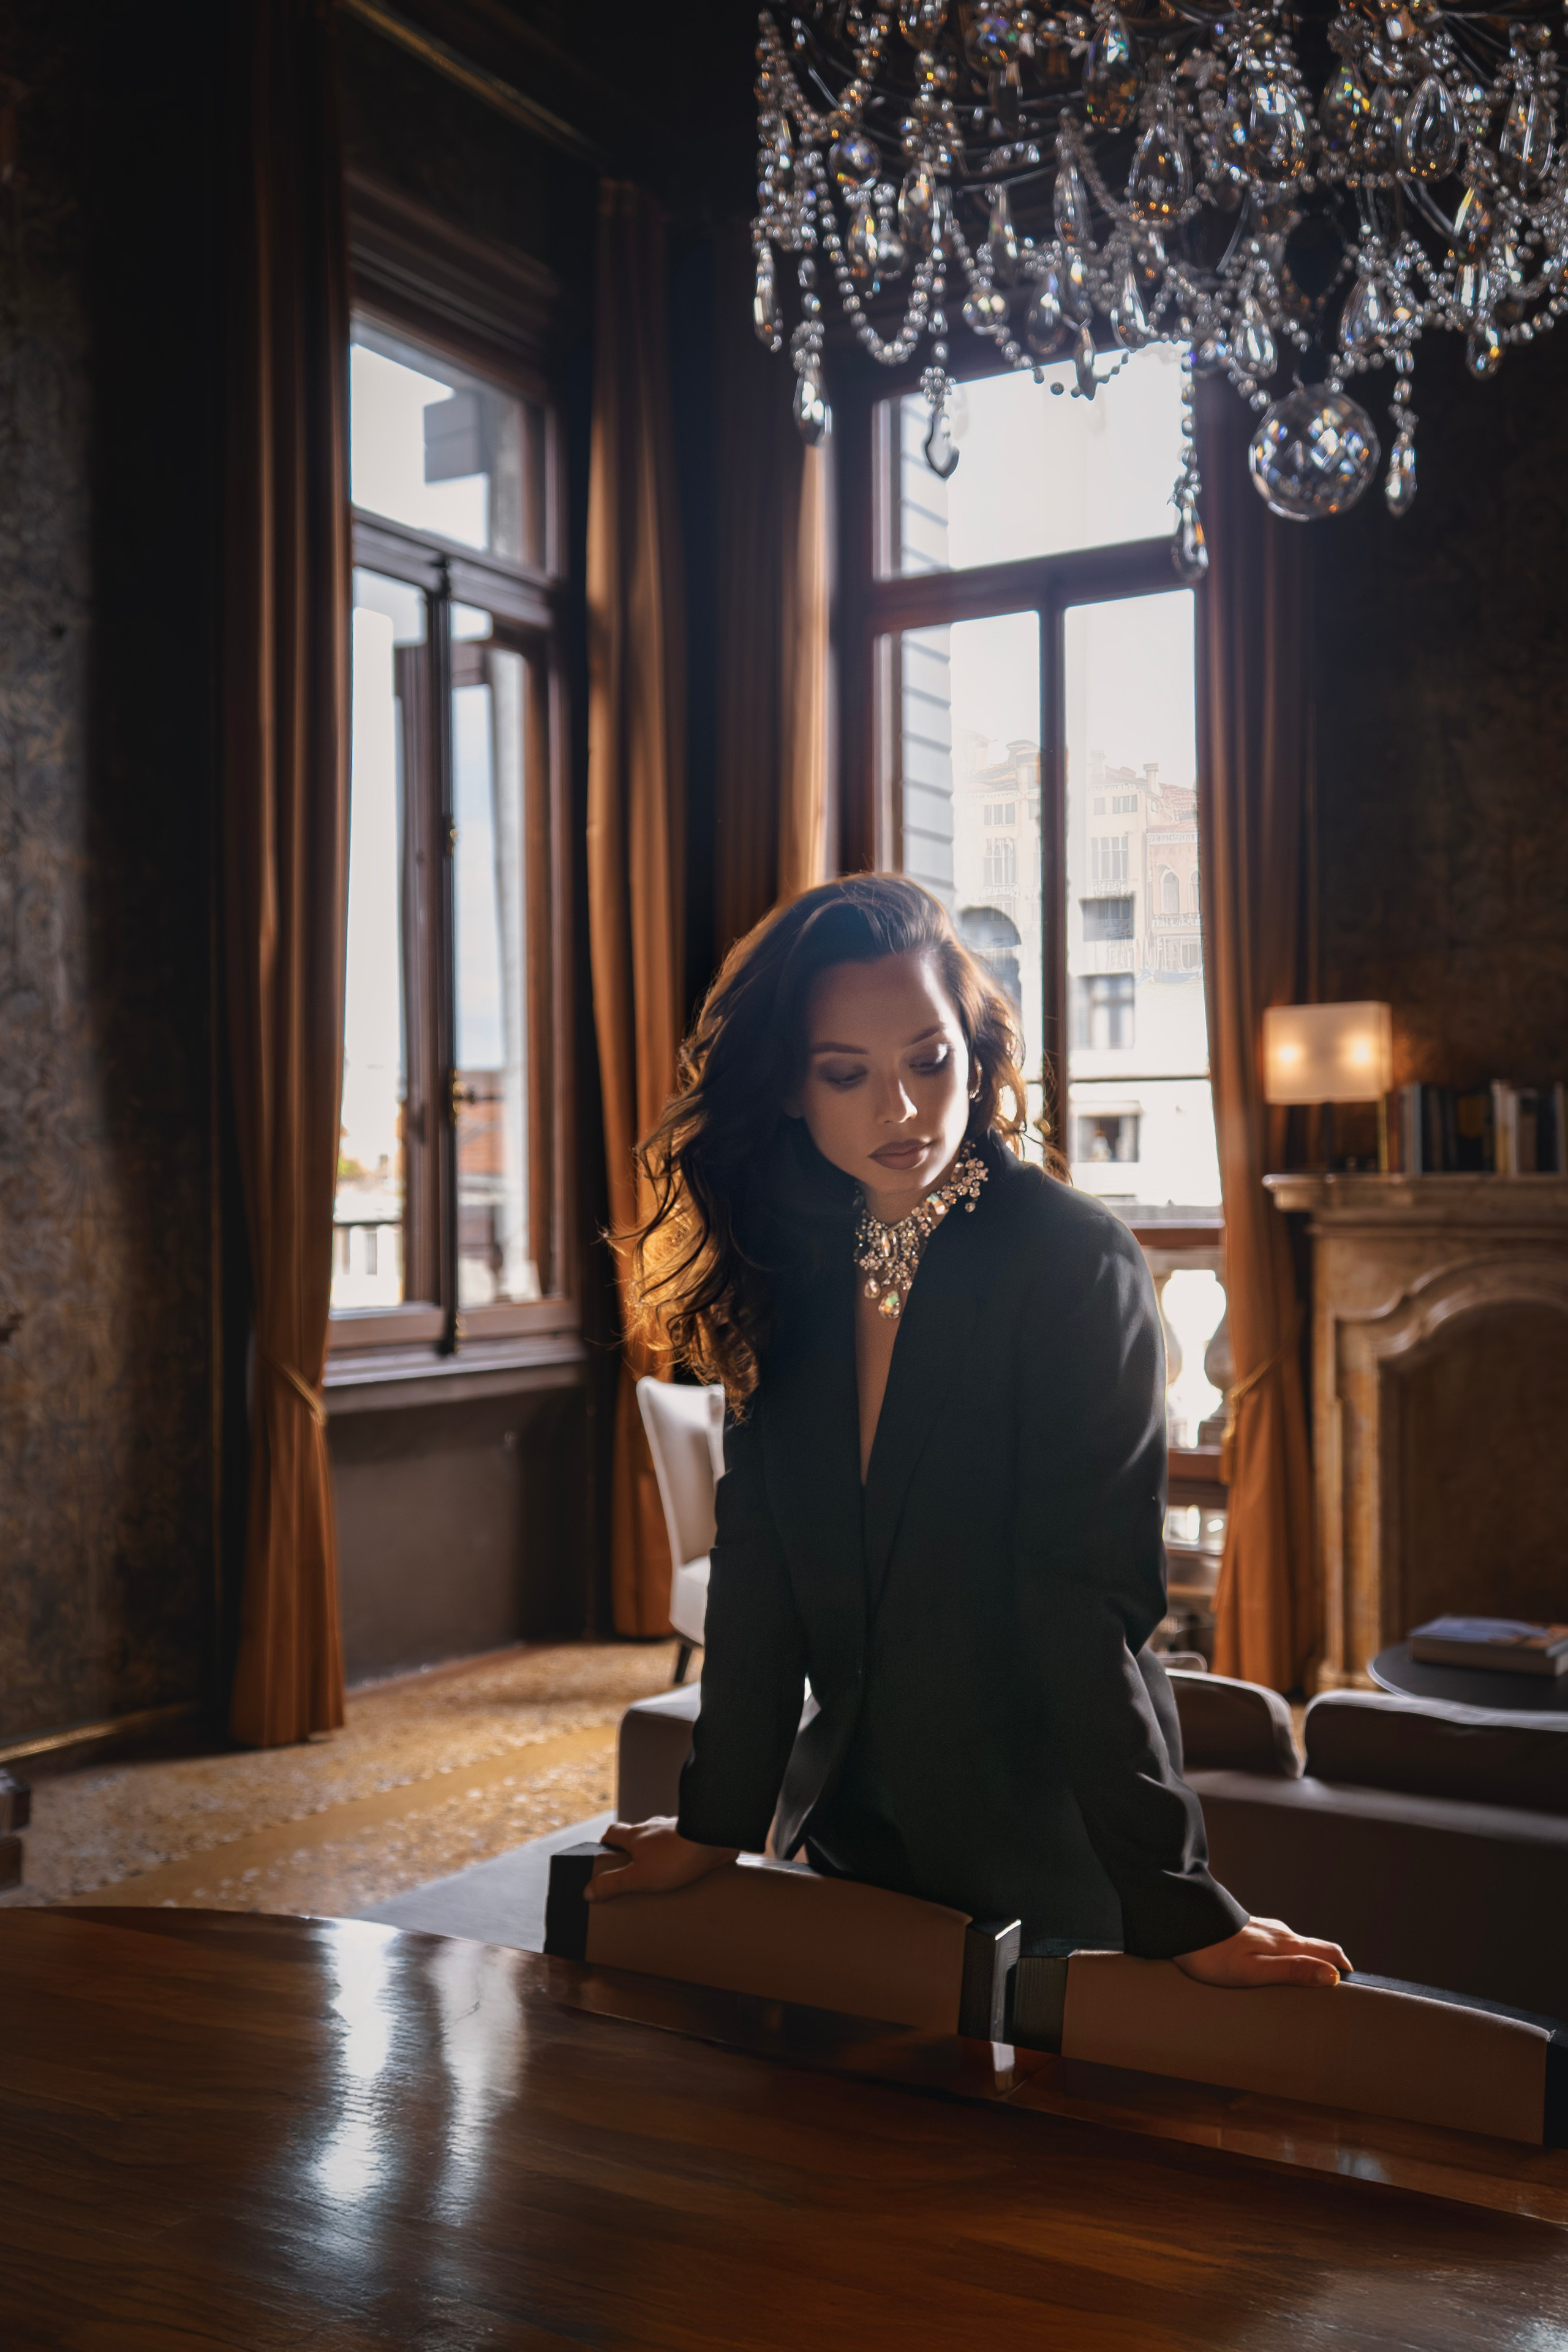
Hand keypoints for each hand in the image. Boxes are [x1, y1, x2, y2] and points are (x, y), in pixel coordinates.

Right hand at [581, 1816, 737, 1904]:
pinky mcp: (694, 1835)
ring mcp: (675, 1830)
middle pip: (636, 1837)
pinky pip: (681, 1845)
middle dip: (632, 1853)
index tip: (604, 1856)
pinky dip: (678, 1855)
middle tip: (633, 1874)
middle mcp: (654, 1828)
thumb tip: (587, 1891)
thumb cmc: (677, 1856)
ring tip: (660, 1876)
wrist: (714, 1837)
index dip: (605, 1843)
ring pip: (659, 1841)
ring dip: (657, 1854)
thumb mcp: (639, 1876)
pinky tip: (685, 1870)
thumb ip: (613, 1883)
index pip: (613, 1833)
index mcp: (636, 1835)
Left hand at [1174, 1917, 1350, 1988]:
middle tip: (1339, 1984)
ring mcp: (1262, 1929)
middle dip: (1330, 1963)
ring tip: (1312, 1977)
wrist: (1183, 1925)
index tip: (1355, 1984)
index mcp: (1285, 1943)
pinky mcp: (1247, 1930)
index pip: (1327, 1951)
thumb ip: (1293, 1972)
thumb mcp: (1256, 1971)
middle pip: (1314, 1947)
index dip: (1343, 1966)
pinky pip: (1277, 1942)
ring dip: (1309, 1958)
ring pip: (1295, 1944)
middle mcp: (1278, 1932)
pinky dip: (1288, 1954)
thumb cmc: (1215, 1955)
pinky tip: (1277, 1962)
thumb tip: (1332, 1975)